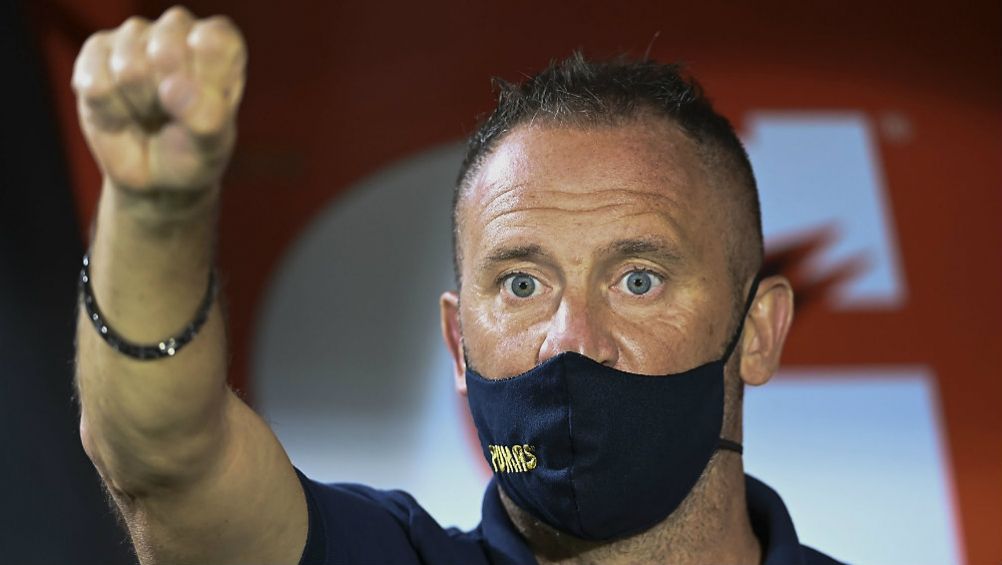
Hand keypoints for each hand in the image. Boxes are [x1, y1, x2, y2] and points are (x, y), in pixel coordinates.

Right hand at [72, 6, 245, 197]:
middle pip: (165, 53)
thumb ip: (207, 117)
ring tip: (149, 112)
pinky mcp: (97, 50)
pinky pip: (96, 82)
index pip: (210, 42)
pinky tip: (122, 112)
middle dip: (166, 98)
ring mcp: (135, 35)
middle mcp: (177, 28)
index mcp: (219, 41)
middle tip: (172, 113)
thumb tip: (173, 87)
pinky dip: (109, 111)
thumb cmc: (194, 151)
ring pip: (128, 68)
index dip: (201, 83)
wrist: (157, 176)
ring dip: (138, 106)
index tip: (204, 106)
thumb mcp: (212, 143)